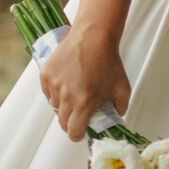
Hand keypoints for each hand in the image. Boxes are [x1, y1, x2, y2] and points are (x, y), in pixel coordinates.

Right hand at [37, 23, 131, 142]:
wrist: (94, 35)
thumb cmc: (108, 60)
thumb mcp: (122, 88)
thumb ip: (119, 109)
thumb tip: (113, 120)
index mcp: (84, 102)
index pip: (73, 132)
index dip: (78, 134)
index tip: (81, 129)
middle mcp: (66, 95)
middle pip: (63, 121)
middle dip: (72, 120)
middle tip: (80, 110)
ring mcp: (54, 84)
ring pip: (55, 106)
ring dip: (64, 104)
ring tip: (75, 89)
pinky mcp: (46, 73)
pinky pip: (48, 91)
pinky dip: (55, 90)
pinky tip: (67, 80)